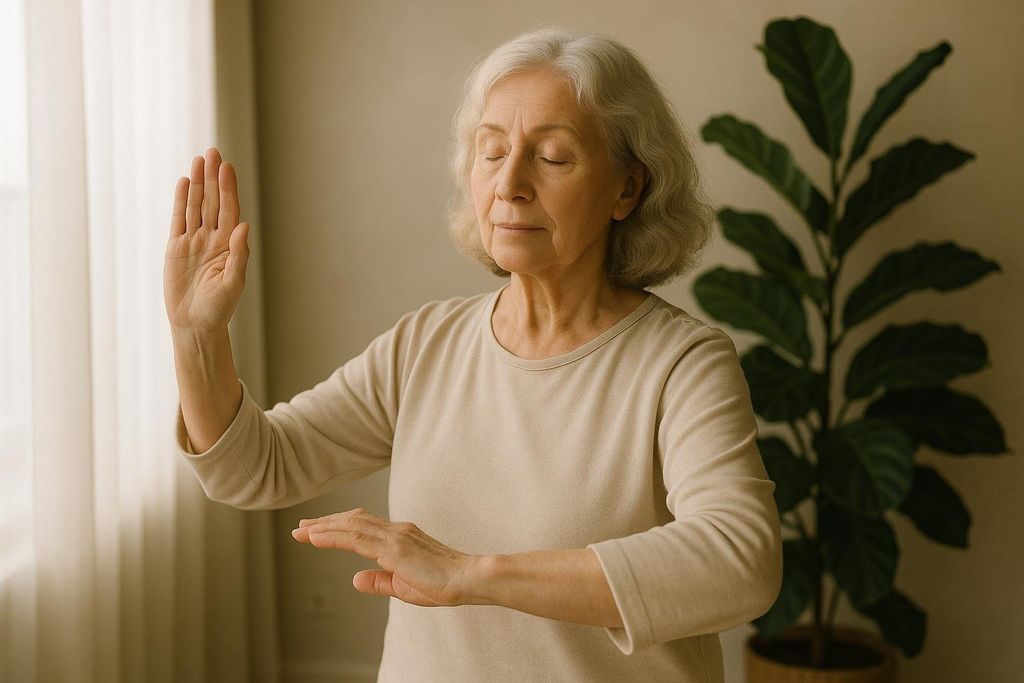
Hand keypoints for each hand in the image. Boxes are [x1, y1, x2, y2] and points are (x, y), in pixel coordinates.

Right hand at [163, 146, 250, 332]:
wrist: (195, 324)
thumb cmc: (219, 308)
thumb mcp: (233, 282)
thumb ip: (238, 254)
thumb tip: (243, 225)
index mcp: (229, 245)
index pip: (229, 210)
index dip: (228, 188)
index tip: (227, 167)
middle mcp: (212, 238)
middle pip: (213, 201)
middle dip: (213, 177)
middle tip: (213, 151)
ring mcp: (193, 241)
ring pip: (195, 205)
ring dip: (198, 183)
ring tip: (199, 160)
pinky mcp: (175, 248)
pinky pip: (178, 219)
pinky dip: (181, 201)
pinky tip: (184, 183)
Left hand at [290, 508, 479, 607]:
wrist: (468, 579)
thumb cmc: (443, 584)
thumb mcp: (404, 586)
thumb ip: (380, 581)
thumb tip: (355, 579)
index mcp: (400, 538)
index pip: (362, 526)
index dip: (337, 527)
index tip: (316, 530)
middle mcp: (395, 530)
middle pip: (352, 520)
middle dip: (325, 523)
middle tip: (301, 526)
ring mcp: (394, 536)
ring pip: (350, 525)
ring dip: (323, 527)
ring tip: (301, 531)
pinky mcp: (394, 547)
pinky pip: (356, 537)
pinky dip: (332, 535)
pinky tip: (315, 537)